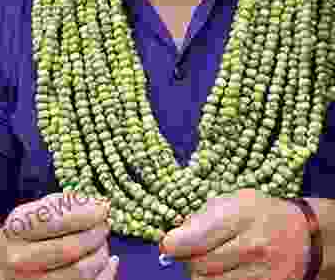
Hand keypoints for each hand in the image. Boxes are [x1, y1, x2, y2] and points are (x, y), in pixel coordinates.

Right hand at [0, 192, 118, 279]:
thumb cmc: (17, 236)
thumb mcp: (28, 213)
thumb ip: (58, 205)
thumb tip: (95, 202)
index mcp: (15, 231)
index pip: (53, 219)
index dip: (84, 212)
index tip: (103, 206)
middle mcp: (20, 259)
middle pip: (70, 248)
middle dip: (95, 234)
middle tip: (105, 224)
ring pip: (80, 272)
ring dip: (100, 254)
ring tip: (103, 241)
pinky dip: (105, 275)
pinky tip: (110, 261)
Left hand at [159, 188, 310, 279]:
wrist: (304, 237)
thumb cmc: (261, 214)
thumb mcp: (233, 201)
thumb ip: (203, 216)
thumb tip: (174, 234)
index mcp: (241, 216)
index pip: (197, 237)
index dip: (175, 243)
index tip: (168, 243)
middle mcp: (252, 247)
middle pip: (199, 264)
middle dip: (188, 257)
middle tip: (191, 249)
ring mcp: (261, 274)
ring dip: (201, 273)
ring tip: (208, 259)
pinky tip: (222, 270)